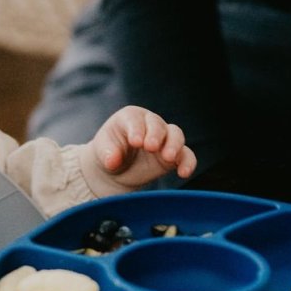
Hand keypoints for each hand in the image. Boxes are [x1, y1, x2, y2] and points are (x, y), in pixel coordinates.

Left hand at [79, 106, 196, 195]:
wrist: (116, 171)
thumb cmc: (107, 154)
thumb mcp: (102, 152)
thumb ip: (107, 154)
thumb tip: (113, 161)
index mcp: (130, 117)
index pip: (135, 119)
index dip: (136, 129)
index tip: (135, 142)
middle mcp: (150, 124)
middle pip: (158, 124)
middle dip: (156, 135)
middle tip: (151, 147)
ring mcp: (164, 138)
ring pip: (176, 135)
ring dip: (174, 145)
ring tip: (168, 158)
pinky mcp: (174, 155)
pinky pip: (186, 155)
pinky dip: (188, 162)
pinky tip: (184, 173)